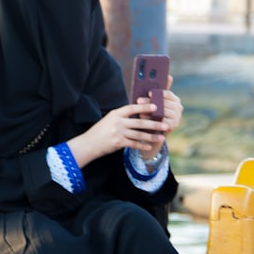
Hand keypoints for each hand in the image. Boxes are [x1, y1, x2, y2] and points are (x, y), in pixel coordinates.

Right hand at [66, 75, 182, 167]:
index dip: (144, 107)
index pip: (132, 108)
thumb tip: (137, 114)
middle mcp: (118, 122)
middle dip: (154, 124)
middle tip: (165, 125)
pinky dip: (142, 146)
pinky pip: (133, 144)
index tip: (156, 107)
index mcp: (116, 114)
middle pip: (139, 122)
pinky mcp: (118, 143)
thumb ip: (122, 117)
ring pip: (139, 134)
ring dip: (151, 136)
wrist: (89, 143)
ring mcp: (118, 133)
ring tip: (161, 137)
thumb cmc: (100, 131)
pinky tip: (149, 147)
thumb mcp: (109, 119)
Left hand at [136, 74, 182, 162]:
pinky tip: (144, 119)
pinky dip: (152, 120)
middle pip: (164, 102)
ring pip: (162, 111)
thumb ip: (157, 92)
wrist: (153, 133)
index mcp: (174, 99)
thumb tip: (167, 76)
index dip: (158, 93)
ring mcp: (177, 116)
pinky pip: (162, 120)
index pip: (168, 93)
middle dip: (150, 101)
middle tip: (139, 100)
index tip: (149, 92)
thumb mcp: (153, 103)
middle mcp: (178, 107)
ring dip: (150, 111)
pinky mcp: (174, 125)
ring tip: (139, 111)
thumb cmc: (152, 114)